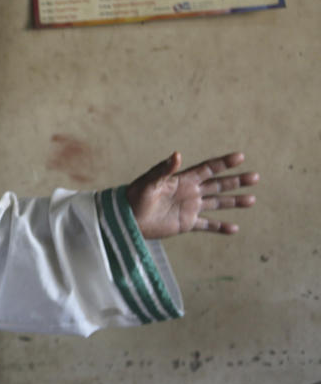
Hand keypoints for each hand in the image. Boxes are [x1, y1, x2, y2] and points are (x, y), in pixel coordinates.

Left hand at [127, 152, 258, 239]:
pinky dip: (220, 227)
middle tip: (256, 177)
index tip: (240, 156)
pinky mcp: (186, 223)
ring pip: (217, 203)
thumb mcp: (149, 182)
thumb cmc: (135, 197)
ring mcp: (189, 208)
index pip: (207, 169)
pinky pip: (207, 225)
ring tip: (252, 200)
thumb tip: (178, 154)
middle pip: (218, 184)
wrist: (127, 219)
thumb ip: (164, 169)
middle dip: (236, 181)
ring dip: (234, 202)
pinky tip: (234, 229)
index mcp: (182, 179)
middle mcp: (189, 192)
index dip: (223, 163)